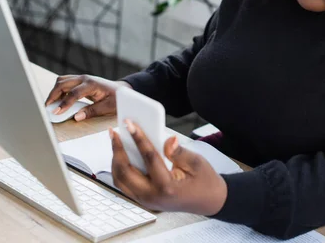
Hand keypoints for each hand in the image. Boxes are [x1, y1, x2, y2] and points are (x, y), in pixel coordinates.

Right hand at [45, 74, 130, 120]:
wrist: (121, 89)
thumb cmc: (116, 98)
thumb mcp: (108, 107)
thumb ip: (92, 111)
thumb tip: (76, 117)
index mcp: (92, 84)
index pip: (74, 93)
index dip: (64, 103)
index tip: (56, 112)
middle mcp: (85, 78)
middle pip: (63, 83)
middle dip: (53, 95)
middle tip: (46, 108)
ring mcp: (81, 78)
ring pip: (62, 81)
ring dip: (54, 92)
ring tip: (50, 105)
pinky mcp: (79, 80)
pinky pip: (65, 82)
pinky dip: (58, 90)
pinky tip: (57, 101)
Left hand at [109, 120, 227, 215]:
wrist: (209, 202)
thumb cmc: (204, 182)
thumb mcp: (197, 163)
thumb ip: (179, 152)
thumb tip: (168, 140)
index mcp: (167, 187)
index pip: (149, 158)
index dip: (138, 138)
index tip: (129, 123)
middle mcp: (153, 196)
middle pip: (125, 172)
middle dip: (117, 150)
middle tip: (114, 132)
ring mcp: (146, 200)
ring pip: (120, 180)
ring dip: (115, 159)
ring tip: (115, 141)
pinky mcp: (144, 199)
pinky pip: (124, 184)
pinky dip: (120, 168)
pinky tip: (121, 154)